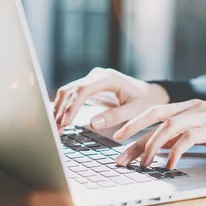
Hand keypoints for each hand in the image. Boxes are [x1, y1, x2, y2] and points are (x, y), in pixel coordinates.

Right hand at [53, 68, 169, 133]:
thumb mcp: (134, 110)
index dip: (72, 106)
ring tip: (57, 129)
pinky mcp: (89, 86)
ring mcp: (92, 79)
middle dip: (62, 110)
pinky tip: (58, 120)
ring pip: (68, 91)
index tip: (66, 122)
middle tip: (57, 130)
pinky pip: (72, 95)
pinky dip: (64, 107)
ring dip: (59, 109)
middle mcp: (97, 75)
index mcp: (109, 78)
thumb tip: (92, 123)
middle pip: (72, 90)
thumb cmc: (144, 101)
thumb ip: (115, 116)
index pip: (83, 90)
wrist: (149, 93)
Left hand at [113, 100, 205, 169]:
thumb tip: (161, 149)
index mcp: (192, 105)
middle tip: (120, 155)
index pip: (156, 112)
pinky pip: (189, 138)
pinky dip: (175, 152)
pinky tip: (169, 164)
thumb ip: (186, 134)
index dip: (134, 125)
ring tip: (143, 165)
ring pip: (169, 127)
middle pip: (156, 117)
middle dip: (134, 136)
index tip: (118, 140)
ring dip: (152, 147)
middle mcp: (197, 107)